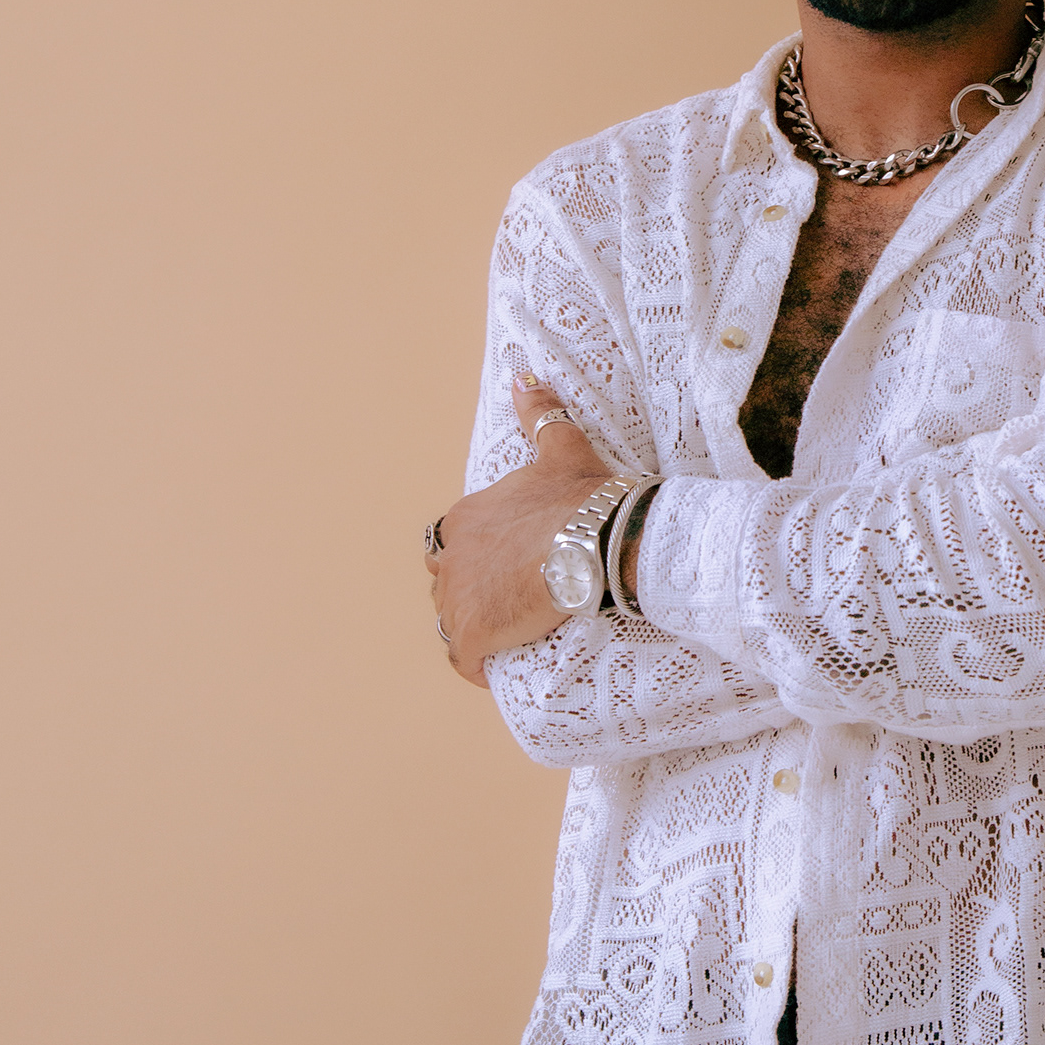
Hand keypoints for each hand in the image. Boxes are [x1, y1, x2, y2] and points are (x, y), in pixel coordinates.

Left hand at [427, 375, 612, 685]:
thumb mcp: (561, 450)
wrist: (597, 540)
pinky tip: (496, 668)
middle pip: (446, 583)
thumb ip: (539, 415)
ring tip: (508, 637)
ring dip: (473, 630)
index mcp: (465, 517)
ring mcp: (458, 598)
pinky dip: (476, 665)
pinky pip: (462, 659)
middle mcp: (451, 557)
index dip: (477, 558)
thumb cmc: (583, 496)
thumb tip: (522, 377)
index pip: (451, 543)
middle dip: (470, 595)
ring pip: (450, 621)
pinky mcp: (472, 634)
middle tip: (511, 604)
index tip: (508, 567)